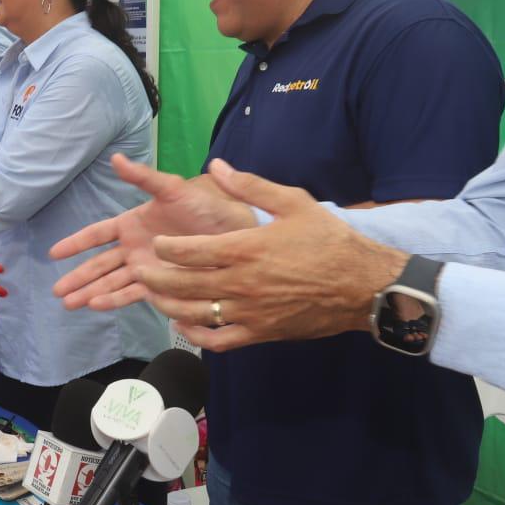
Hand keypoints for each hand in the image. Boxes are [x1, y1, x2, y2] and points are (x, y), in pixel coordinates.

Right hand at [49, 154, 255, 310]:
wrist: (235, 233)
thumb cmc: (204, 207)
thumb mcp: (172, 188)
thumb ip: (142, 177)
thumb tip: (115, 158)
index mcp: (132, 223)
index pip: (97, 234)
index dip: (76, 243)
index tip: (54, 254)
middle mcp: (134, 247)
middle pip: (99, 265)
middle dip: (78, 277)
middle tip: (56, 292)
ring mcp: (145, 268)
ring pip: (110, 282)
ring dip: (90, 293)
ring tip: (69, 305)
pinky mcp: (159, 285)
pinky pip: (131, 293)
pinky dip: (114, 300)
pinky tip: (96, 306)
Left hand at [137, 159, 406, 351]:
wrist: (364, 286)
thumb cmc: (329, 240)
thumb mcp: (293, 202)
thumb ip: (249, 185)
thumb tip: (216, 165)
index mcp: (245, 249)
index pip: (188, 251)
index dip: (165, 248)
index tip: (156, 243)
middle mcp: (241, 283)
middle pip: (182, 285)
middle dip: (154, 278)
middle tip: (140, 271)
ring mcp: (249, 312)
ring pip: (194, 314)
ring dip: (168, 306)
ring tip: (155, 296)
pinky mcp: (260, 334)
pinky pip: (218, 339)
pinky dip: (196, 334)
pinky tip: (186, 324)